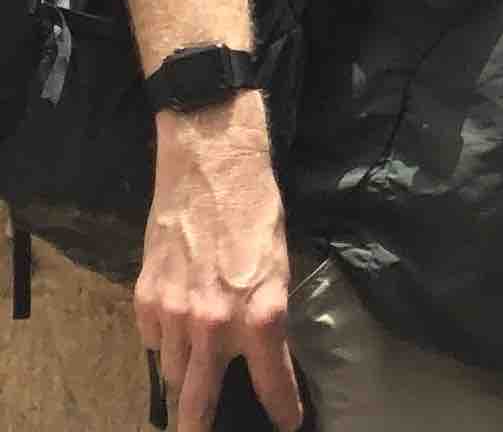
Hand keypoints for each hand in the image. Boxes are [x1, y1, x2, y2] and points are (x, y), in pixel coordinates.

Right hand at [136, 94, 301, 431]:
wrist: (210, 165)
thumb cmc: (255, 208)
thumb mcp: (280, 263)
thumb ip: (268, 313)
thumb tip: (262, 350)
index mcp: (260, 313)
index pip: (272, 381)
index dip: (282, 408)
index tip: (287, 424)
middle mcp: (215, 325)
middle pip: (199, 404)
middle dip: (201, 427)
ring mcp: (176, 315)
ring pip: (174, 374)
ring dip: (186, 377)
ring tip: (195, 372)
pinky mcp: (146, 299)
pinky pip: (154, 341)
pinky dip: (165, 340)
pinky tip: (176, 323)